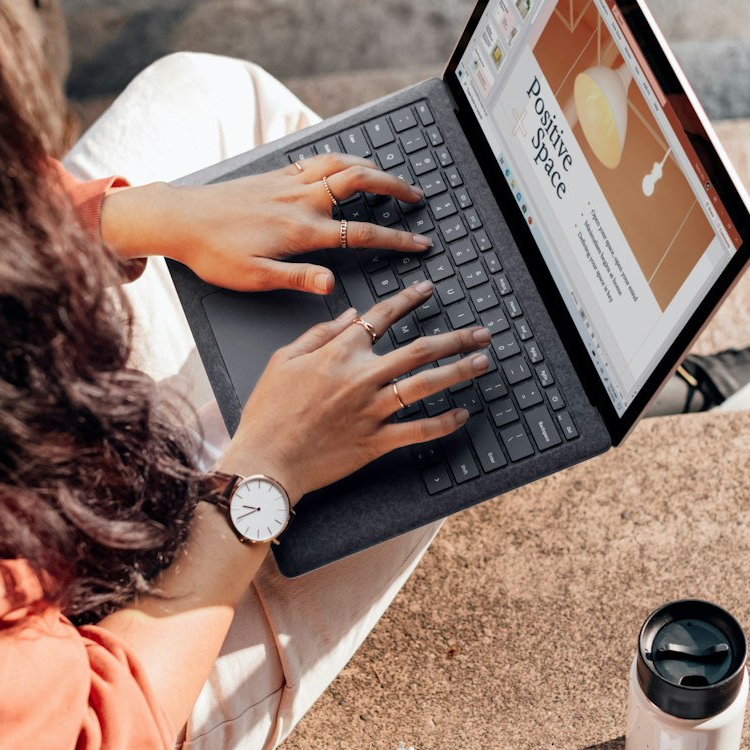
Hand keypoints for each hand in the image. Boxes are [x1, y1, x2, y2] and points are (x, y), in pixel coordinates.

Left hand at [100, 154, 430, 294]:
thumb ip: (297, 279)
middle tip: (417, 197)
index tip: (420, 244)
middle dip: (395, 187)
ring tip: (390, 176)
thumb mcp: (254, 278)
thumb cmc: (212, 252)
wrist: (178, 218)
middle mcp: (300, 199)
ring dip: (371, 167)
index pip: (362, 233)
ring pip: (341, 163)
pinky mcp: (275, 174)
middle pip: (360, 182)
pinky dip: (342, 158)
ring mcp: (288, 182)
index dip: (397, 239)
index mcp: (301, 229)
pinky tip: (346, 164)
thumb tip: (333, 285)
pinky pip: (318, 158)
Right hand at [221, 280, 492, 501]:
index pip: (381, 316)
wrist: (267, 460)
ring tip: (483, 362)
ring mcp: (372, 410)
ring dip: (459, 371)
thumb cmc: (269, 412)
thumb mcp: (284, 360)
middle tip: (479, 333)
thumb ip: (319, 333)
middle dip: (455, 338)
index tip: (427, 290)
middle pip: (419, 350)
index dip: (408, 300)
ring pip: (426, 385)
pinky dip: (443, 423)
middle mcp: (361, 377)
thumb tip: (347, 314)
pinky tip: (462, 414)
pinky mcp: (376, 441)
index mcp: (338, 353)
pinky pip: (418, 430)